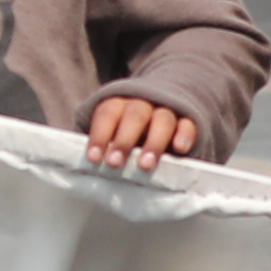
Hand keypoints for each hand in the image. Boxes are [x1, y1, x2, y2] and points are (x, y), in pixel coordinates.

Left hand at [83, 93, 201, 168]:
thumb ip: (102, 146)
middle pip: (134, 115)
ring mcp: (167, 109)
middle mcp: (143, 103)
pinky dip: (184, 135)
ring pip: (162, 120)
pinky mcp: (189, 120)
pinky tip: (180, 149)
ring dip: (153, 142)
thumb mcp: (114, 133)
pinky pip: (188, 124)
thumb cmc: (129, 131)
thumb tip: (82, 168)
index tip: (94, 158)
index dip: (100, 135)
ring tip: (145, 165)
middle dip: (123, 140)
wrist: (166, 105)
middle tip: (115, 163)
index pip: (108, 113)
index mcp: (120, 103)